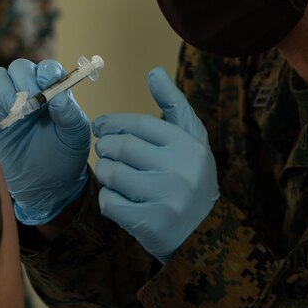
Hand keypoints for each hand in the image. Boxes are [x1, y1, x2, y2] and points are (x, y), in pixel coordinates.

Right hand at [0, 59, 90, 224]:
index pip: (46, 67)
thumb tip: (57, 98)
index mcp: (52, 89)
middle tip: (31, 103)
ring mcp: (5, 103)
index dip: (45, 71)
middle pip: (18, 67)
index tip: (48, 83)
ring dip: (4, 91)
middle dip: (23, 81)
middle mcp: (27, 90)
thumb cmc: (64, 155)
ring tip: (16, 113)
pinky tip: (3, 121)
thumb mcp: (76, 135)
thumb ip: (70, 114)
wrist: (46, 184)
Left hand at [92, 67, 217, 262]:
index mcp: (188, 145)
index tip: (100, 126)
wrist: (206, 236)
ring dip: (104, 172)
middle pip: (122, 147)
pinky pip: (110, 203)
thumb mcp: (192, 140)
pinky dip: (108, 199)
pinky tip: (118, 199)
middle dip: (105, 147)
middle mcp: (180, 169)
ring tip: (111, 174)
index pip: (140, 124)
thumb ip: (173, 105)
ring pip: (111, 174)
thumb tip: (154, 71)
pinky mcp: (151, 223)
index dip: (114, 122)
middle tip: (104, 150)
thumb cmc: (191, 178)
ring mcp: (166, 198)